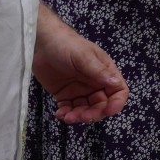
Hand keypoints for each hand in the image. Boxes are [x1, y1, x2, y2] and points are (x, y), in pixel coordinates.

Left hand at [33, 4, 128, 124]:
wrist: (41, 42)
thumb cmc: (66, 45)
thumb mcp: (84, 57)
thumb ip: (99, 72)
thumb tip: (116, 84)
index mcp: (104, 72)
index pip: (118, 91)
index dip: (116, 103)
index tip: (108, 111)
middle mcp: (95, 83)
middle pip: (102, 105)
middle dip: (94, 113)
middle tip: (82, 117)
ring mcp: (79, 90)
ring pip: (86, 110)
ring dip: (79, 116)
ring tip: (67, 117)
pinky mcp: (64, 95)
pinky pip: (69, 109)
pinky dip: (66, 114)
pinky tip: (60, 114)